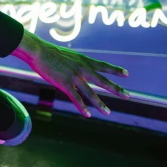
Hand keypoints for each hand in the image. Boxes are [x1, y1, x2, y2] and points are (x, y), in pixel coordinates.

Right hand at [13, 30, 129, 116]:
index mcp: (83, 60)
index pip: (103, 66)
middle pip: (103, 81)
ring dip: (100, 104)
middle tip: (128, 96)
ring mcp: (74, 77)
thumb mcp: (67, 55)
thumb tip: (76, 68)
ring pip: (91, 93)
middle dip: (116, 89)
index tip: (126, 74)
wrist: (38, 51)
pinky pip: (76, 98)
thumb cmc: (48, 52)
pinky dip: (82, 107)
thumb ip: (74, 63)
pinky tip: (88, 115)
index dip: (115, 70)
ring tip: (108, 112)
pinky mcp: (65, 84)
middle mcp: (82, 69)